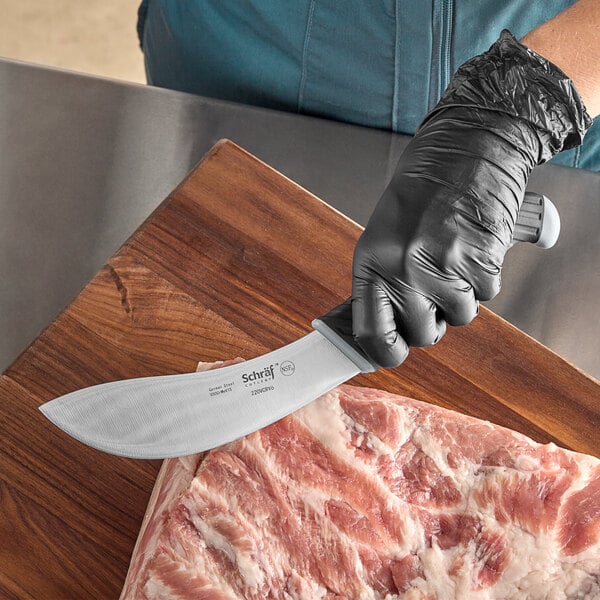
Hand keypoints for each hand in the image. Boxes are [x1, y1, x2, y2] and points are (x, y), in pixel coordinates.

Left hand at [351, 30, 590, 367]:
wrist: (459, 153)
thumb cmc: (417, 200)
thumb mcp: (382, 243)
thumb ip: (380, 289)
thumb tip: (377, 340)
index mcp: (370, 265)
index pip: (372, 334)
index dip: (385, 354)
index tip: (394, 355)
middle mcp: (402, 270)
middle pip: (423, 334)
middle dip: (432, 320)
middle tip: (433, 289)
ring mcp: (441, 266)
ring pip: (459, 317)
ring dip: (460, 295)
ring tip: (452, 258)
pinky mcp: (480, 260)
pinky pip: (487, 294)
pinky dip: (484, 276)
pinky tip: (472, 246)